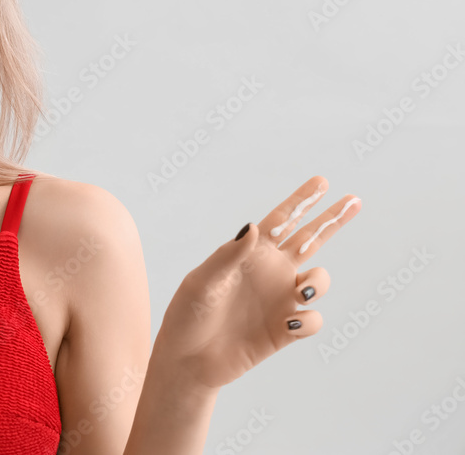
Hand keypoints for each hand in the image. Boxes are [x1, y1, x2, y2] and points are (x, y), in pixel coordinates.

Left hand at [153, 176, 360, 389]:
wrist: (189, 361)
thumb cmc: (188, 316)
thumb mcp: (202, 282)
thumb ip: (229, 256)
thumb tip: (255, 226)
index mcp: (249, 254)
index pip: (280, 221)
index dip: (301, 201)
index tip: (321, 181)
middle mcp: (269, 272)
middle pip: (309, 239)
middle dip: (332, 220)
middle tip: (354, 200)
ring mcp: (280, 300)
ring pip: (319, 281)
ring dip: (318, 283)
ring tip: (302, 293)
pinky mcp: (286, 330)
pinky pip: (314, 320)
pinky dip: (309, 320)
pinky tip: (290, 324)